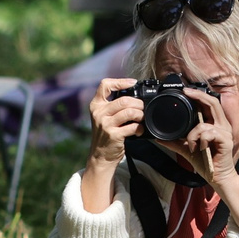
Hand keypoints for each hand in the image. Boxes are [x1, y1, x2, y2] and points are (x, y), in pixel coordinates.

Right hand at [79, 78, 142, 213]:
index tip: (132, 83)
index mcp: (96, 105)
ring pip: (130, 111)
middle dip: (138, 103)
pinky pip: (132, 126)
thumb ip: (113, 105)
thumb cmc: (105, 135)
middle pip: (124, 99)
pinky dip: (139, 128)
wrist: (100, 156)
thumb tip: (133, 94)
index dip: (120, 81)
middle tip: (142, 108)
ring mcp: (105, 124)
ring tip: (141, 119)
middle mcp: (99, 113)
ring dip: (140, 115)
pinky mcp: (114, 135)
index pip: (105, 85)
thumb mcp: (103, 117)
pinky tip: (138, 130)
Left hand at [165, 85, 238, 228]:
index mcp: (215, 123)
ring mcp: (225, 132)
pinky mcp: (226, 141)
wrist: (217, 177)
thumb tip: (159, 137)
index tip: (184, 90)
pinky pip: (209, 133)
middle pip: (213, 102)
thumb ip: (175, 141)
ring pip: (205, 122)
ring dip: (193, 133)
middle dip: (198, 95)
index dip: (198, 94)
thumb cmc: (206, 162)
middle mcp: (222, 125)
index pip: (209, 103)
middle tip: (186, 92)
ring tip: (191, 145)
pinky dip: (200, 140)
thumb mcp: (186, 149)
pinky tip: (199, 149)